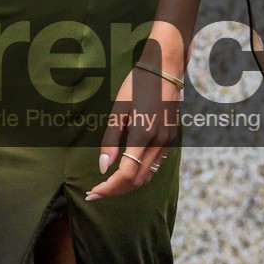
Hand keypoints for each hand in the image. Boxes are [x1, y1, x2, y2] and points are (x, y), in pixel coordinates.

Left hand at [85, 60, 178, 200]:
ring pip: (147, 176)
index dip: (108, 187)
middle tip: (95, 193)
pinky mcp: (171, 139)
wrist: (164, 69)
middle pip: (137, 180)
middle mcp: (159, 143)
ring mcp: (168, 142)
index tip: (92, 192)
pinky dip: (139, 174)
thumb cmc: (136, 85)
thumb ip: (110, 142)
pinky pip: (154, 165)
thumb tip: (103, 167)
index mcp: (143, 135)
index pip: (126, 174)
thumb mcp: (118, 111)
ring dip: (127, 185)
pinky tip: (124, 172)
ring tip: (107, 186)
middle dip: (115, 190)